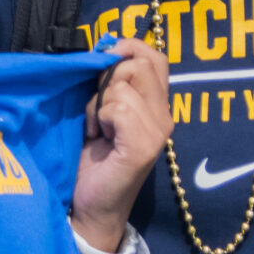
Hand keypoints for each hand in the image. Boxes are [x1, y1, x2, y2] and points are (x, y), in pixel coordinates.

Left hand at [71, 40, 171, 253]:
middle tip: (98, 109)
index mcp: (157, 104)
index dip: (127, 48)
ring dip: (97, 104)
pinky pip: (118, 108)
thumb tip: (105, 47)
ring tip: (97, 129)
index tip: (103, 62)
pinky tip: (98, 138)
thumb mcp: (102, 111)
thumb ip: (110, 83)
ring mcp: (157, 131)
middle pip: (139, 63)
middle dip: (107, 78)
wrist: (89, 206)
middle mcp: (164, 116)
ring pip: (123, 86)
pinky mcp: (144, 146)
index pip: (155, 56)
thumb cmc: (91, 159)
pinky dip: (100, 118)